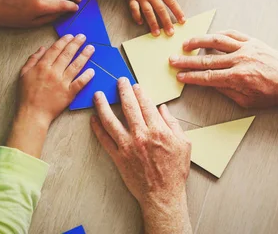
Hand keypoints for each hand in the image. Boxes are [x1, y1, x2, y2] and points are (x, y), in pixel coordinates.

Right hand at [6, 34, 94, 157]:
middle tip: (83, 37)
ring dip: (84, 55)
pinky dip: (86, 76)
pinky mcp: (69, 93)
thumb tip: (43, 48)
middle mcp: (53, 72)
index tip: (70, 36)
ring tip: (91, 48)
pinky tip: (92, 70)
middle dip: (76, 44)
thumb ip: (33, 59)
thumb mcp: (24, 73)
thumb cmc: (26, 94)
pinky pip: (80, 83)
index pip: (55, 49)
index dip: (64, 41)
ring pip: (76, 66)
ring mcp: (62, 83)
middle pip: (67, 54)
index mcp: (42, 66)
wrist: (32, 113)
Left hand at [91, 78, 191, 233]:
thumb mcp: (183, 144)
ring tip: (98, 95)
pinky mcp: (118, 156)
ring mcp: (127, 146)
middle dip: (122, 90)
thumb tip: (163, 109)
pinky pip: (104, 139)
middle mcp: (141, 135)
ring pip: (111, 120)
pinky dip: (97, 128)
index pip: (146, 104)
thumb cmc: (175, 171)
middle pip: (128, 106)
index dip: (139, 92)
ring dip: (102, 105)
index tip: (135, 85)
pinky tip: (93, 119)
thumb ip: (173, 124)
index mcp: (158, 130)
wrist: (162, 195)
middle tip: (118, 81)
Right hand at [123, 0, 185, 36]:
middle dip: (166, 22)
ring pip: (148, 12)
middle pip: (160, 10)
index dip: (177, 11)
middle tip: (170, 33)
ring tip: (156, 33)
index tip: (182, 21)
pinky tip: (140, 23)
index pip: (171, 2)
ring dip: (152, 23)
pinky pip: (134, 9)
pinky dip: (136, 16)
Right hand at [169, 30, 277, 115]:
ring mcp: (246, 48)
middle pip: (206, 59)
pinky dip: (219, 34)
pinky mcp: (253, 41)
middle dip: (187, 61)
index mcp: (238, 78)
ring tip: (186, 44)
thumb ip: (226, 90)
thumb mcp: (246, 101)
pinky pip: (232, 34)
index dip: (191, 77)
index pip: (207, 76)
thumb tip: (209, 82)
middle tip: (173, 60)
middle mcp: (240, 60)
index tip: (180, 76)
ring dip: (199, 41)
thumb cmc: (271, 94)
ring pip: (217, 41)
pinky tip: (210, 36)